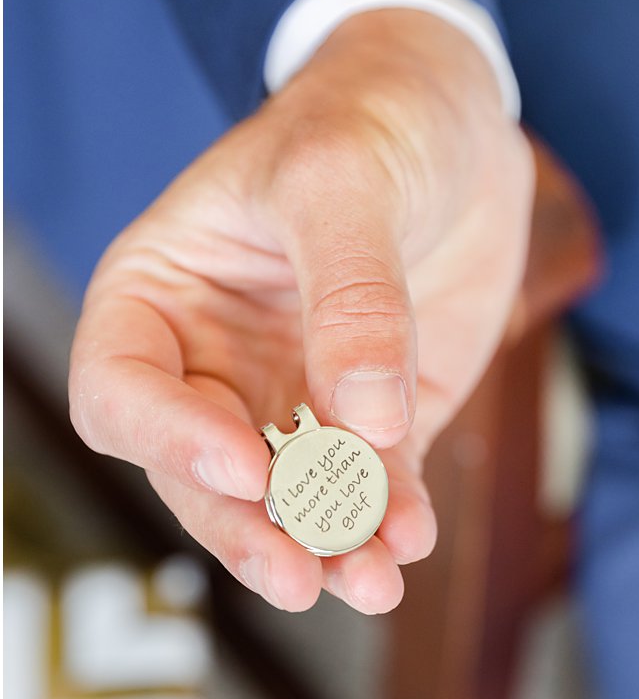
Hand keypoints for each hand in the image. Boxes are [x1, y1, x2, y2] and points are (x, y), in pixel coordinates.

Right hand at [69, 9, 533, 613]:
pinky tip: (413, 540)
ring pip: (294, 496)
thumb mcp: (344, 181)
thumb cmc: (369, 121)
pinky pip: (377, 482)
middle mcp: (218, 361)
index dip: (171, 440)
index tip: (248, 466)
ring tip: (373, 582)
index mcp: (162, 296)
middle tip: (301, 577)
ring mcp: (300, 394)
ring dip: (330, 544)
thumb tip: (365, 419)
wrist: (456, 117)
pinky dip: (393, 515)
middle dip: (253, 529)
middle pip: (206, 473)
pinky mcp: (380, 415)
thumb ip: (351, 295)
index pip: (123, 392)